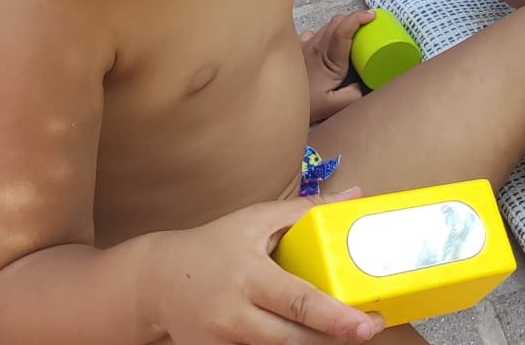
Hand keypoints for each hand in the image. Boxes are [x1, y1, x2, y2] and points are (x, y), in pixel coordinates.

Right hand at [145, 191, 384, 343]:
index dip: (335, 317)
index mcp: (250, 277)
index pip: (298, 302)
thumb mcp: (256, 220)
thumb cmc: (214, 245)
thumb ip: (306, 210)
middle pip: (294, 339)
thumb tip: (356, 194)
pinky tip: (305, 338)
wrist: (156, 280)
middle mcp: (234, 314)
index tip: (365, 325)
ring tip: (341, 333)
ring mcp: (222, 341)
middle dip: (334, 338)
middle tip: (368, 328)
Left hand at [300, 10, 372, 124]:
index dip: (358, 18)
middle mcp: (316, 46)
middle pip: (337, 22)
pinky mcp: (297, 48)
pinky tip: (328, 45)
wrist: (274, 104)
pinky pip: (314, 33)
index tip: (372, 15)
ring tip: (352, 36)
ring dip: (341, 26)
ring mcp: (304, 45)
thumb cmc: (305, 105)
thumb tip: (362, 84)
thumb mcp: (334, 106)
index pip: (343, 30)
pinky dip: (325, 34)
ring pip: (326, 26)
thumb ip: (354, 95)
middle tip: (369, 26)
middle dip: (354, 19)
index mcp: (328, 58)